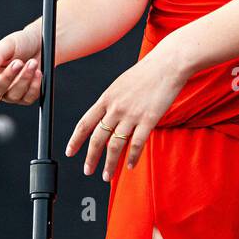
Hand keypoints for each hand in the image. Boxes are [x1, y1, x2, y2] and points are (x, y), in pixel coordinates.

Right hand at [0, 26, 43, 104]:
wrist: (42, 43)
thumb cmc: (22, 42)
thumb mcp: (9, 44)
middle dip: (7, 77)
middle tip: (18, 62)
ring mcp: (11, 92)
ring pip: (13, 96)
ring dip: (24, 79)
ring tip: (33, 62)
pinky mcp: (26, 96)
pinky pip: (28, 98)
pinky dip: (34, 86)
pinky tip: (38, 73)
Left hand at [65, 45, 188, 181]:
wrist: (168, 64)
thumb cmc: (147, 72)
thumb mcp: (121, 84)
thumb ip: (112, 101)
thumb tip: (107, 117)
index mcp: (107, 97)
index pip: (85, 123)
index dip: (76, 139)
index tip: (70, 151)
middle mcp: (116, 108)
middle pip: (97, 138)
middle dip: (90, 158)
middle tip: (87, 170)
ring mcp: (132, 114)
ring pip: (115, 145)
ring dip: (110, 164)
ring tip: (107, 175)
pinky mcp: (148, 119)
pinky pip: (137, 144)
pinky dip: (132, 158)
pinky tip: (130, 166)